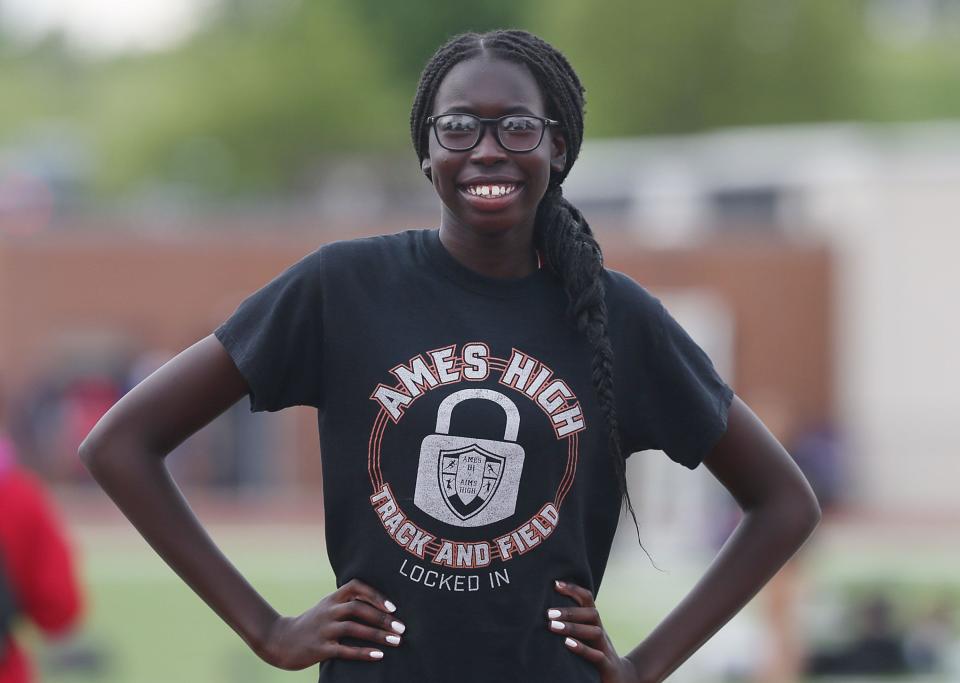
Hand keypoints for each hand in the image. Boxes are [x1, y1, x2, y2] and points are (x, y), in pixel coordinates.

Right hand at [260, 578, 404, 669]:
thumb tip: (379, 603)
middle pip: (358, 608)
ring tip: (396, 641)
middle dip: (382, 617)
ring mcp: (323, 629)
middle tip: (402, 626)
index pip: (355, 586)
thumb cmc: (312, 623)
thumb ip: (347, 602)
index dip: (375, 594)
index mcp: (332, 598)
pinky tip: (378, 656)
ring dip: (377, 634)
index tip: (393, 606)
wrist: (280, 640)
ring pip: (353, 628)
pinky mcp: (319, 648)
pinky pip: (344, 649)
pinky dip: (363, 652)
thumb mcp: (327, 607)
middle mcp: (328, 611)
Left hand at [548, 580, 640, 682]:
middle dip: (570, 611)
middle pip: (591, 614)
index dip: (574, 590)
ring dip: (573, 627)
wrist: (621, 679)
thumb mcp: (585, 638)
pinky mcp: (607, 667)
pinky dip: (582, 649)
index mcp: (594, 624)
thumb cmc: (595, 655)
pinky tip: (567, 644)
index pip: (588, 601)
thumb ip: (572, 624)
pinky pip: (597, 656)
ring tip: (552, 626)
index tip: (555, 583)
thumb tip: (545, 611)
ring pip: (594, 632)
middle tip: (548, 613)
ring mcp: (606, 649)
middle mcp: (601, 633)